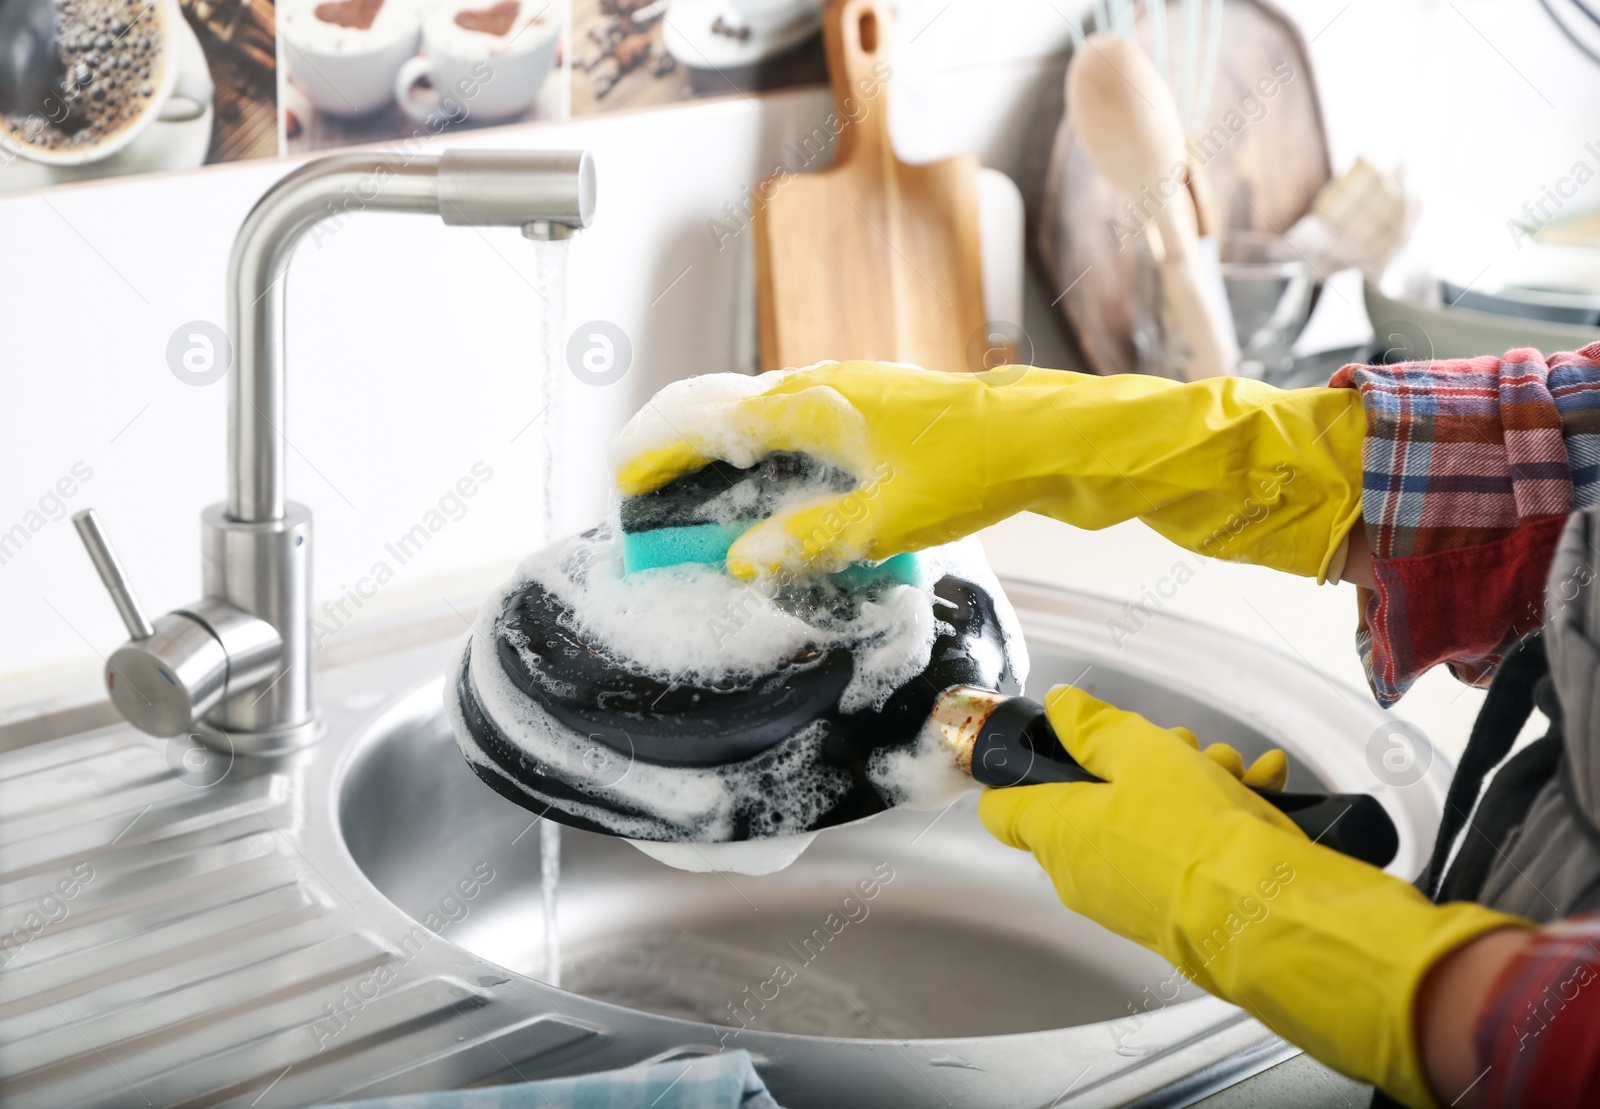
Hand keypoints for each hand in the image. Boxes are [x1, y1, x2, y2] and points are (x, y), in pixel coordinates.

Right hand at [611, 361, 1364, 580]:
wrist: (1056, 436)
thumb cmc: (979, 463)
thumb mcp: (885, 518)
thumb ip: (809, 540)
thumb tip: (745, 560)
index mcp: (815, 400)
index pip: (712, 418)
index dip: (662, 446)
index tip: (623, 473)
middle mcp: (829, 386)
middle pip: (733, 409)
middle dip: (687, 447)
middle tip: (650, 484)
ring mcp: (859, 396)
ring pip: (771, 418)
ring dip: (733, 454)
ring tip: (705, 492)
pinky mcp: (887, 415)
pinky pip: (809, 430)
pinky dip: (778, 458)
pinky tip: (788, 492)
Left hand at [980, 685, 1526, 1108]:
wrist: (1266, 911)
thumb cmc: (1196, 832)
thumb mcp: (1140, 749)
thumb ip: (1093, 725)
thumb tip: (1062, 707)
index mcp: (1056, 831)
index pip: (1002, 806)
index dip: (1022, 768)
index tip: (1051, 744)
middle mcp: (1082, 872)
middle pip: (1092, 800)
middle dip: (1137, 763)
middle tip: (1177, 745)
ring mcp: (1127, 897)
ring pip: (1146, 821)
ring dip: (1188, 784)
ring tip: (1231, 768)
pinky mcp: (1174, 910)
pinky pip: (1186, 853)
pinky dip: (1220, 818)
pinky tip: (1260, 788)